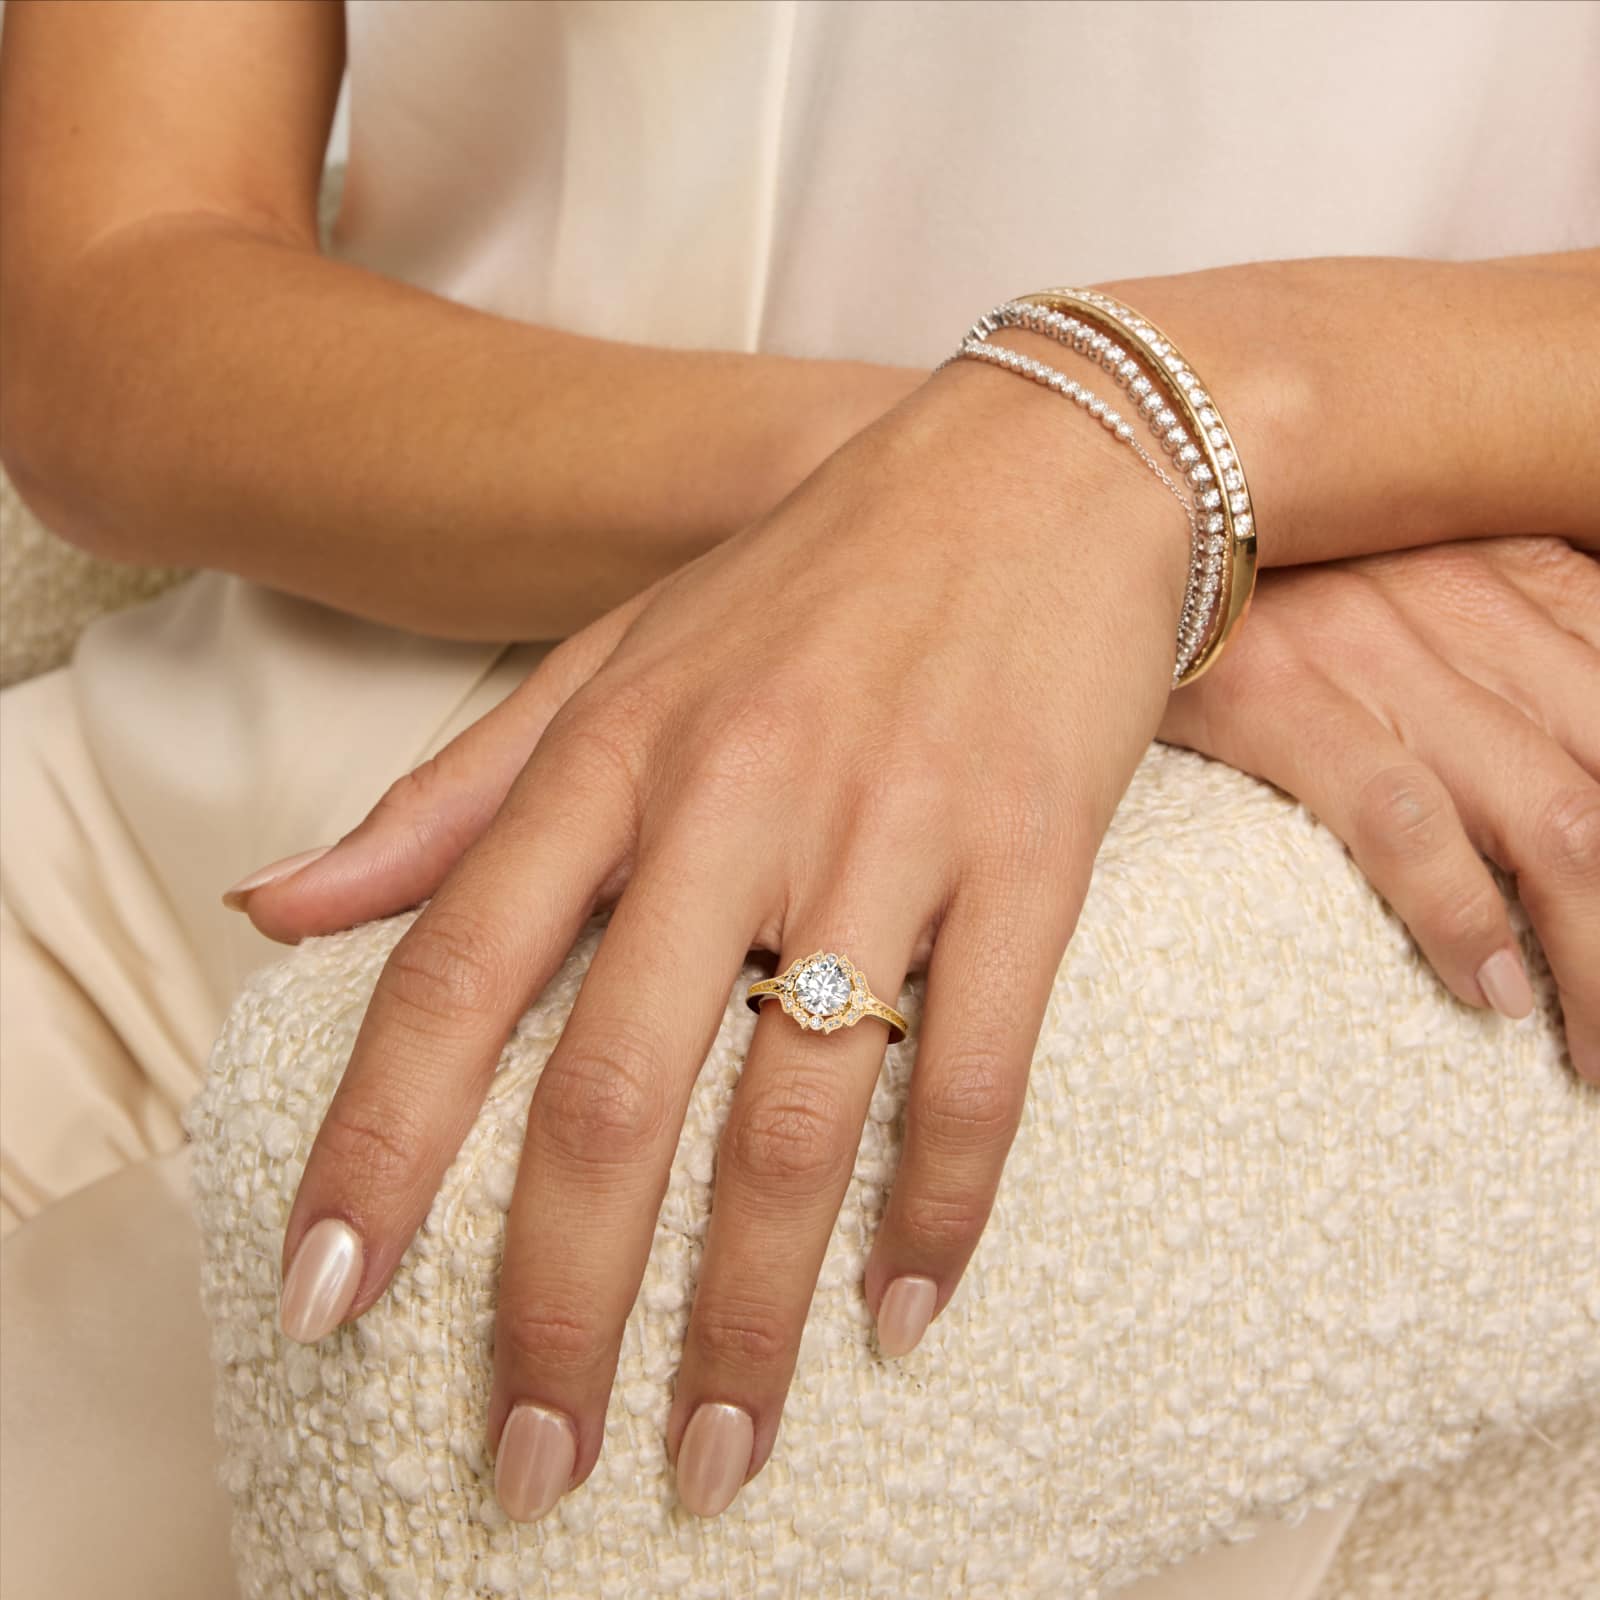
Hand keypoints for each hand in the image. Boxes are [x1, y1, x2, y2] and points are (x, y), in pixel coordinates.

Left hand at [245, 364, 1191, 1520]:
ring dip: (746, 1311)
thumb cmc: (813, 578)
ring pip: (797, 1115)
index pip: (454, 979)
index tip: (322, 1301)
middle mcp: (734, 800)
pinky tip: (905, 1315)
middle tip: (533, 1460)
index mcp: (614, 754)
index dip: (376, 1152)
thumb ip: (451, 794)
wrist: (1037, 467)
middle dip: (560, 1303)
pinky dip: (942, 1208)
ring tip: (715, 1451)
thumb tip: (279, 905)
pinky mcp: (1030, 856)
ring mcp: (888, 830)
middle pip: (614, 1093)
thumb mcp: (611, 658)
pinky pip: (978, 1066)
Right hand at [1159, 535, 1599, 1079]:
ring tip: (1595, 1053)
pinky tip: (1495, 994)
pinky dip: (1465, 917)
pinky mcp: (1290, 700)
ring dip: (1596, 953)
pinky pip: (1407, 822)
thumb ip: (1510, 632)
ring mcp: (1386, 654)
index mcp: (1519, 570)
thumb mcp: (1409, 566)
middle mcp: (1476, 605)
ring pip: (1552, 821)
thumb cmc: (1266, 558)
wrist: (1128, 491)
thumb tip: (1555, 740)